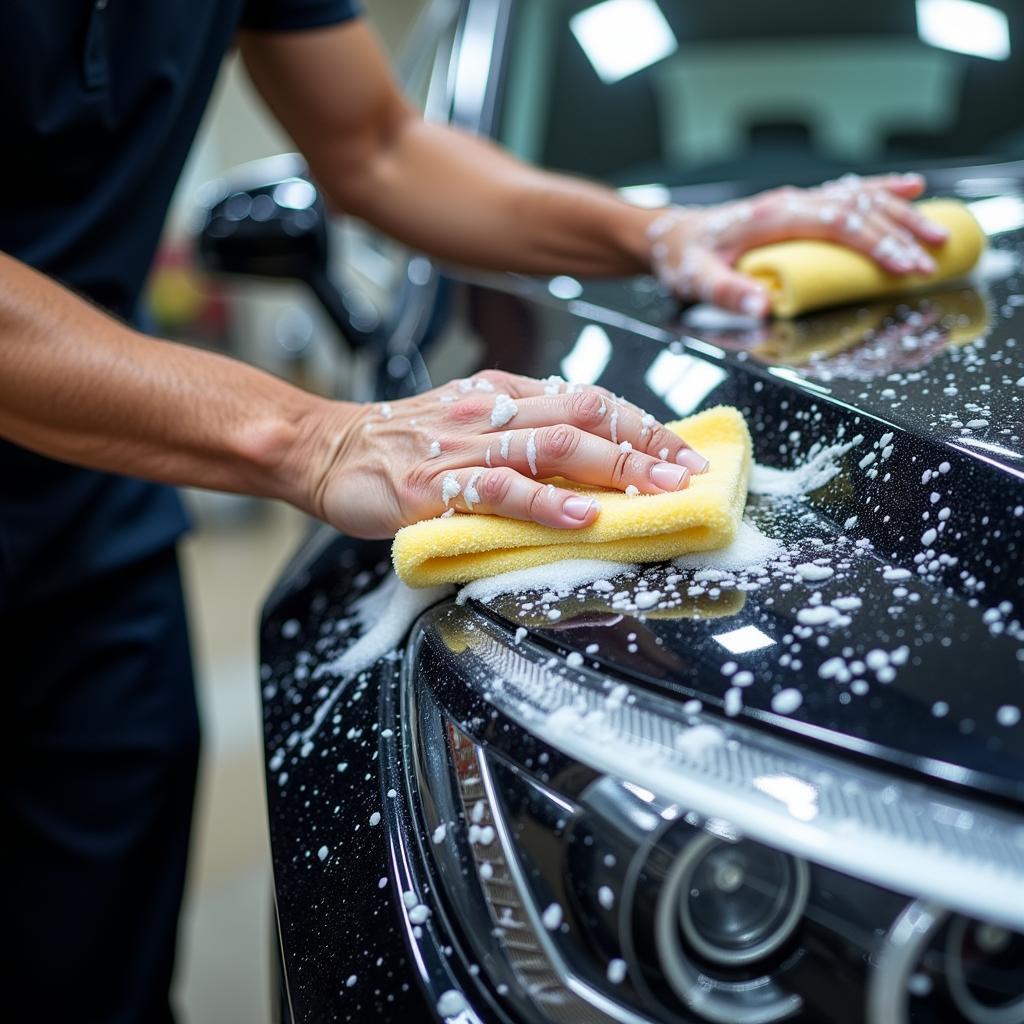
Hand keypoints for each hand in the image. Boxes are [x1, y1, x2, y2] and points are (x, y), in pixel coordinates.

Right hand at [309, 370, 709, 538]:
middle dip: (647, 446)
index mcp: (506, 393)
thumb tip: (594, 462)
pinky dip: (546, 502)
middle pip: (587, 416)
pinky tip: (581, 515)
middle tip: (689, 475)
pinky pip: (500, 490)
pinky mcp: (436, 484)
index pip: (592, 399)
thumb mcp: (473, 423)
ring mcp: (465, 445)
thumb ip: (525, 435)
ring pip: (554, 445)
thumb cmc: (405, 444)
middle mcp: (493, 410)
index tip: (683, 454)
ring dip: (615, 469)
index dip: (644, 426)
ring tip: (657, 491)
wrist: (330, 450)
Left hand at [648, 172, 949, 316]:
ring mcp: (796, 203)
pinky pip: (847, 195)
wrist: (671, 237)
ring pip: (859, 198)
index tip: (902, 266)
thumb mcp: (697, 279)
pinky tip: (913, 188)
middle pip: (857, 208)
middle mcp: (790, 203)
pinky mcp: (798, 208)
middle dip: (899, 232)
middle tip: (932, 258)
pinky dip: (881, 191)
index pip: (836, 224)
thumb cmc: (685, 258)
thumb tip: (761, 307)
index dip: (873, 243)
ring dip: (900, 213)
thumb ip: (726, 292)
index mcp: (772, 217)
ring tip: (937, 232)